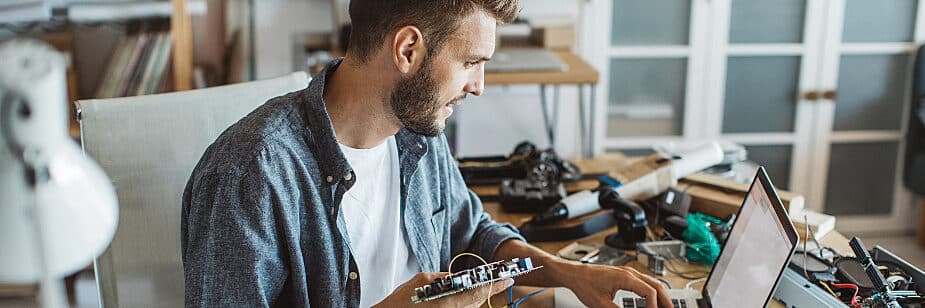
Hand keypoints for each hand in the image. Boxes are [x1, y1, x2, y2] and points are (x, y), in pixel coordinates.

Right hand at [373, 272, 513, 307]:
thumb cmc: (402, 300)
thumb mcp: (423, 280)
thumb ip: (445, 277)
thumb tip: (460, 276)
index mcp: (448, 301)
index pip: (479, 291)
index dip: (496, 283)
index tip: (508, 276)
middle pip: (479, 300)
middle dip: (493, 288)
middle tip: (506, 279)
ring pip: (474, 307)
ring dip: (483, 295)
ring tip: (493, 284)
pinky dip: (471, 302)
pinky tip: (475, 295)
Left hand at [559, 263, 672, 307]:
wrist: (574, 273)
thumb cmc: (584, 284)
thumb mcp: (601, 304)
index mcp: (625, 277)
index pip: (649, 292)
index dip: (654, 306)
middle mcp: (629, 272)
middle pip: (656, 285)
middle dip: (666, 300)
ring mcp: (628, 272)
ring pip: (652, 282)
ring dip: (661, 294)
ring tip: (666, 307)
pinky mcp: (625, 274)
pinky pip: (645, 281)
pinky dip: (653, 290)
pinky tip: (654, 299)